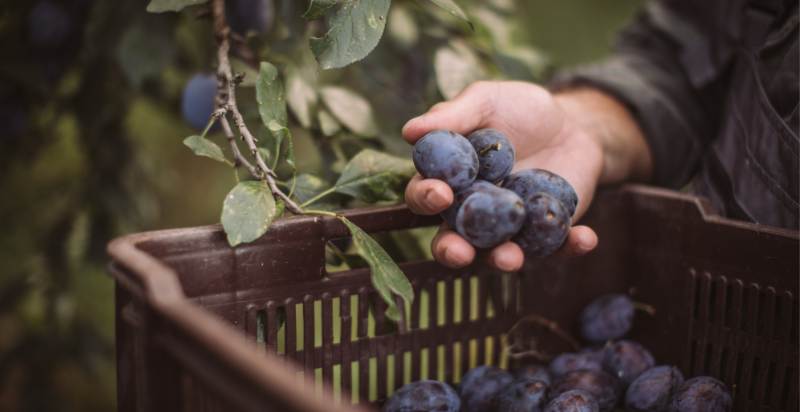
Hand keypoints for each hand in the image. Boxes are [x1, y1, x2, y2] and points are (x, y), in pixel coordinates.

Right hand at [403, 81, 649, 270]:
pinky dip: (570, 246)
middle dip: (451, 249)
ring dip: (502, 259)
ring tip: (511, 258)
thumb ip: (454, 116)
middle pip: (452, 240)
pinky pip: (556, 246)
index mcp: (449, 181)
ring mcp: (510, 228)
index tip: (439, 194)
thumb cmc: (519, 110)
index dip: (426, 198)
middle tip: (459, 250)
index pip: (424, 195)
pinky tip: (586, 238)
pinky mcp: (547, 233)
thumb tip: (410, 130)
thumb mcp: (487, 101)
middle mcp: (473, 212)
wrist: (572, 124)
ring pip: (498, 253)